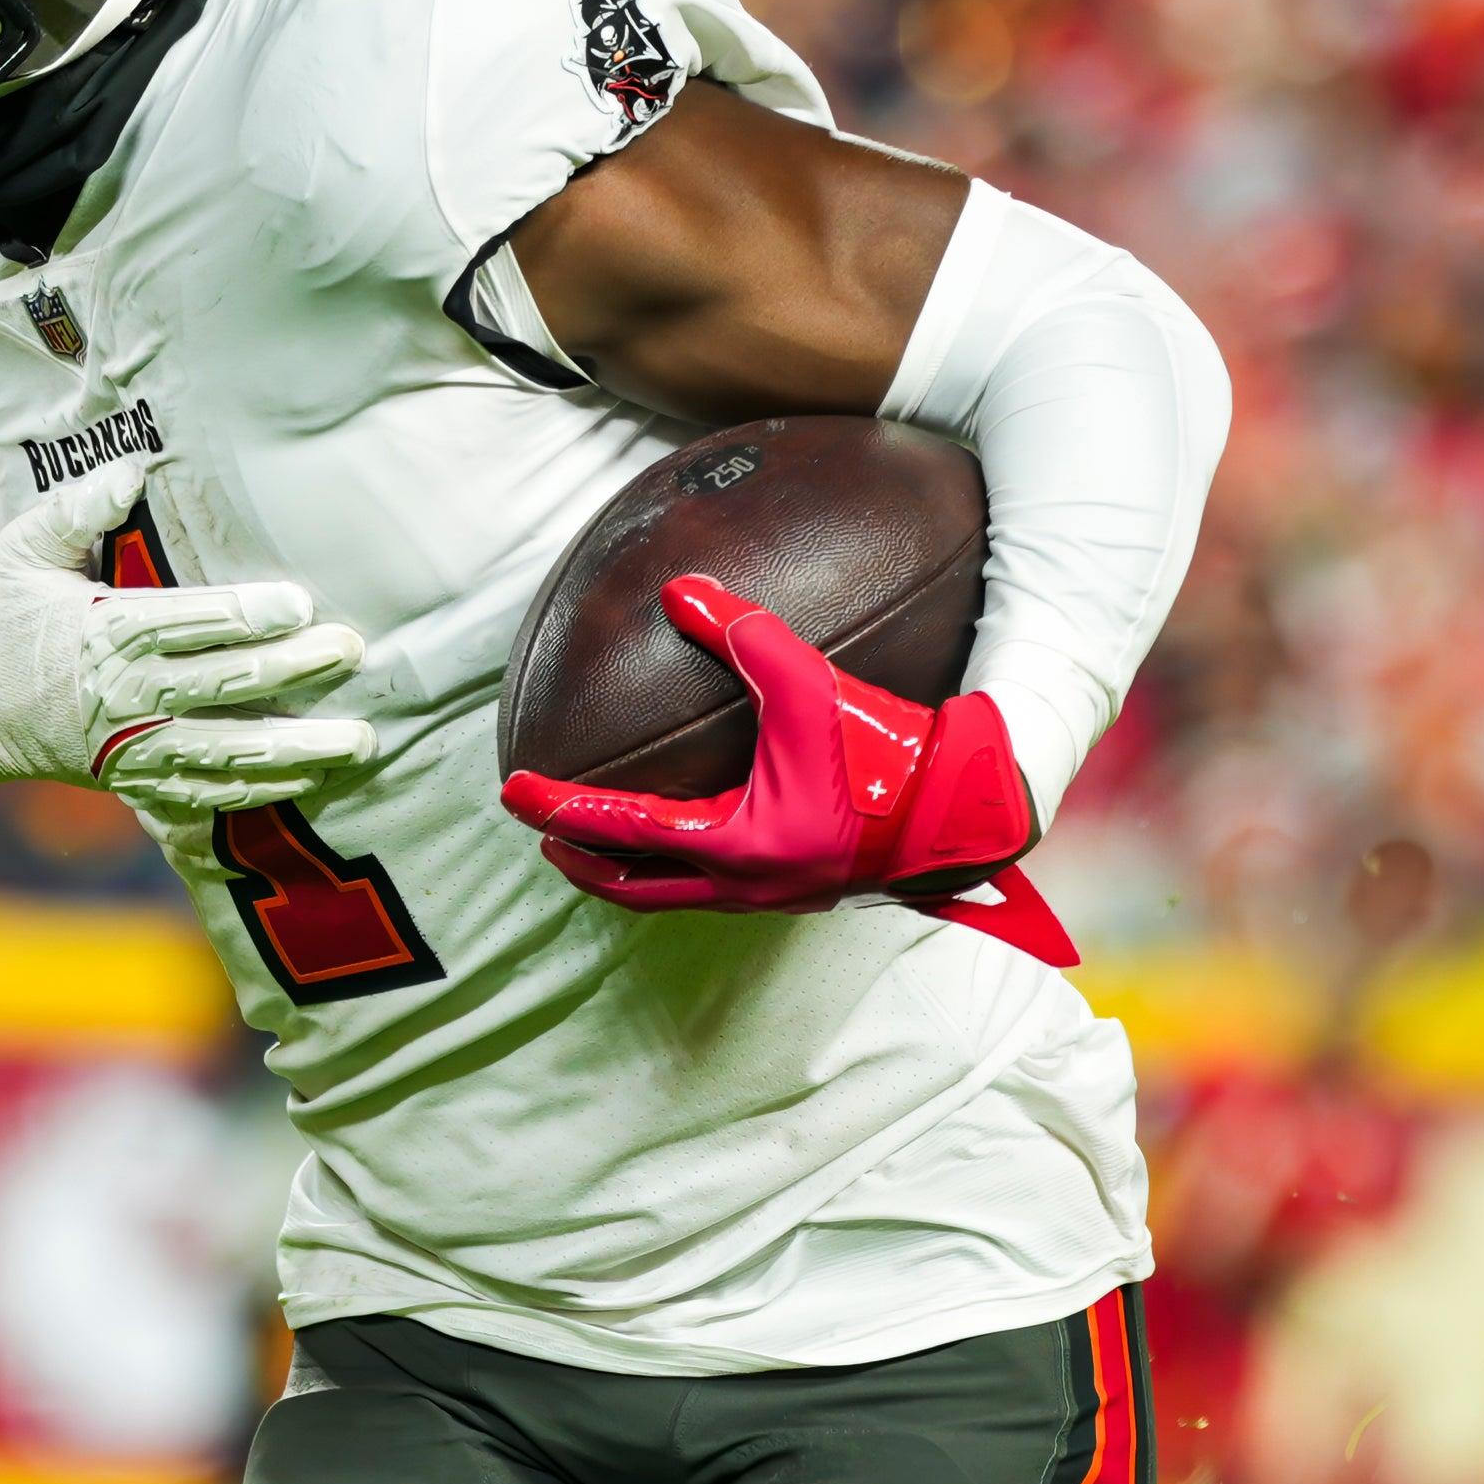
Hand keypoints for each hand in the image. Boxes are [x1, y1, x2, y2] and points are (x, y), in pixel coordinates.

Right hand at [0, 461, 374, 812]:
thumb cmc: (0, 618)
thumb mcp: (22, 550)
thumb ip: (76, 508)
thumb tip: (131, 468)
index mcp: (103, 633)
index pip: (187, 623)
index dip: (246, 615)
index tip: (298, 603)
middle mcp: (125, 696)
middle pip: (222, 685)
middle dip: (291, 670)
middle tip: (350, 649)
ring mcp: (133, 747)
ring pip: (226, 752)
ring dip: (296, 747)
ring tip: (357, 738)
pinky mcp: (136, 781)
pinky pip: (207, 793)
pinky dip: (261, 789)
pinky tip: (311, 776)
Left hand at [500, 574, 1033, 916]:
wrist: (973, 810)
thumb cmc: (892, 752)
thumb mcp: (812, 684)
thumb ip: (743, 634)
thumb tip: (679, 589)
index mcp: (738, 845)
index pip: (620, 830)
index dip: (558, 809)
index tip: (511, 792)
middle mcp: (747, 884)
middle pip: (632, 886)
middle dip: (578, 856)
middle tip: (539, 826)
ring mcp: (776, 894)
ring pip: (673, 894)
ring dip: (623, 868)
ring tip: (591, 836)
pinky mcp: (803, 887)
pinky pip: (714, 885)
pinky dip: (675, 865)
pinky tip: (683, 831)